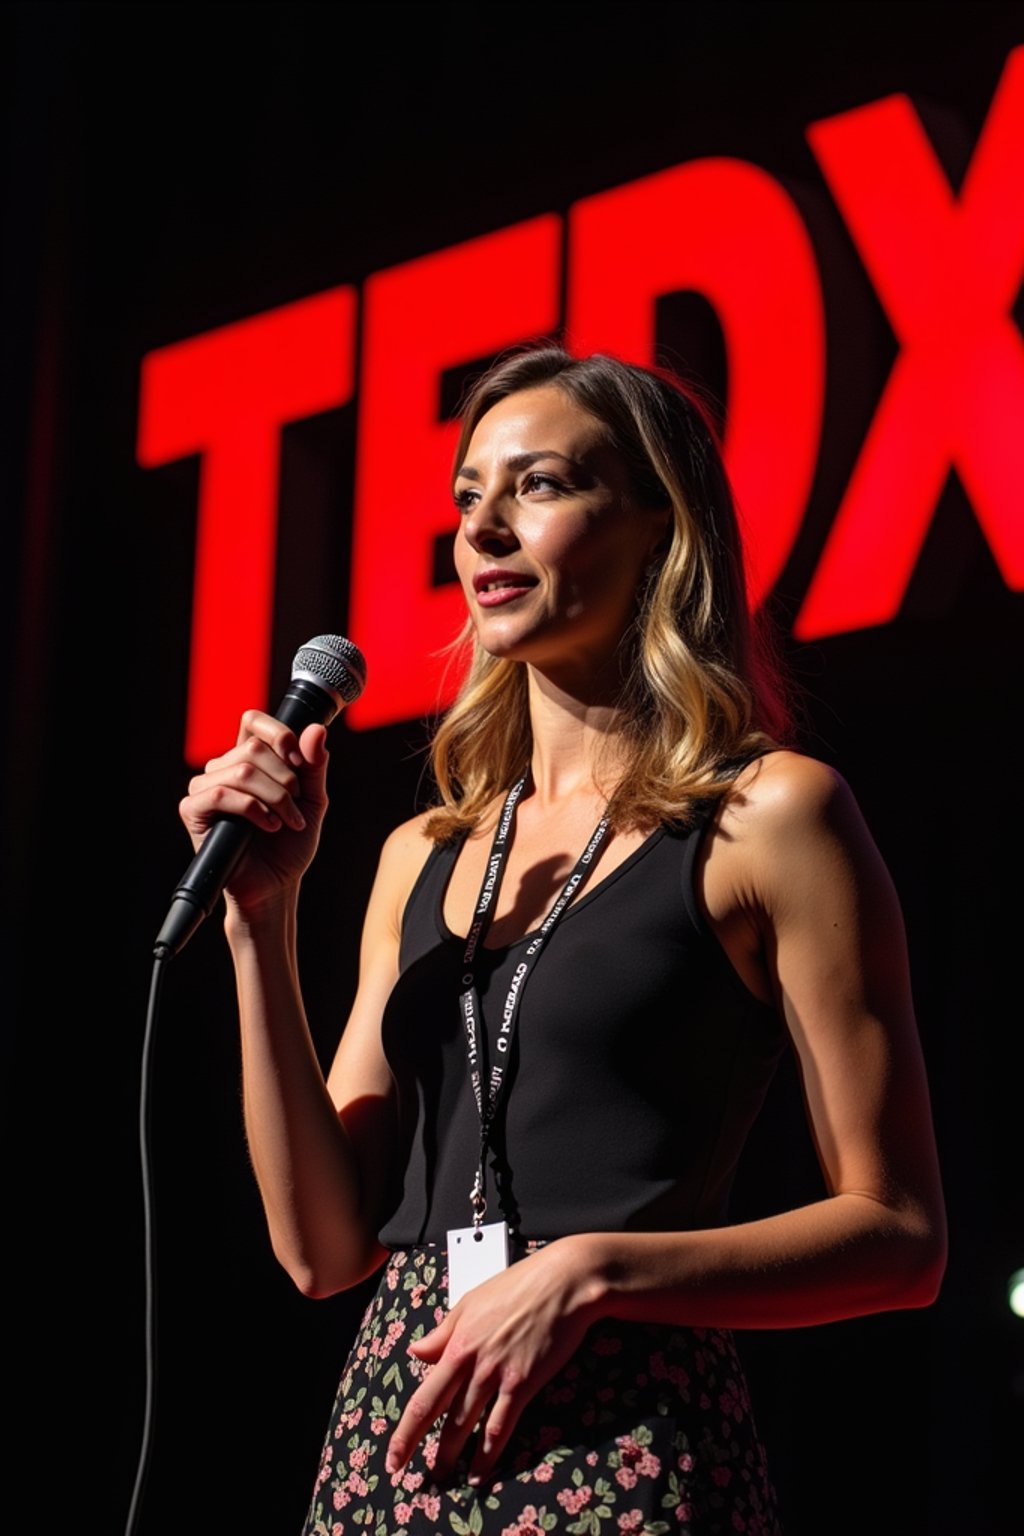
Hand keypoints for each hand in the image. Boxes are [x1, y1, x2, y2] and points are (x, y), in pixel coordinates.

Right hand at [178, 709, 329, 911]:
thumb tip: (316, 729)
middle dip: (285, 779)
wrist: (276, 885)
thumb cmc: (290, 843)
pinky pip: (220, 794)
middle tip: (296, 806)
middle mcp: (223, 768)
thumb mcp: (312, 800)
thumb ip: (314, 766)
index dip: (278, 733)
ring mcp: (205, 788)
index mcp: (248, 759)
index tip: (299, 761)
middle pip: (253, 748)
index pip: (252, 721)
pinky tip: (268, 826)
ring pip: (241, 771)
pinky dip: (253, 809)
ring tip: (286, 822)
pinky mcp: (193, 811)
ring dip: (274, 798)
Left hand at [386, 1237, 599, 1485]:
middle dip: (418, 1449)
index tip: (393, 1456)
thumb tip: (415, 1351)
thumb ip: (442, 1332)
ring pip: (467, 1425)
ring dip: (452, 1456)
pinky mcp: (523, 1383)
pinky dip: (488, 1455)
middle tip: (407, 1474)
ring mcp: (497, 1375)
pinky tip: (479, 1474)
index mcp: (456, 1342)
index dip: (405, 1432)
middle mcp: (472, 1362)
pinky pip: (500, 1427)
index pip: (423, 1396)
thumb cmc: (518, 1286)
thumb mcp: (471, 1301)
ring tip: (444, 1478)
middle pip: (438, 1415)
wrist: (563, 1283)